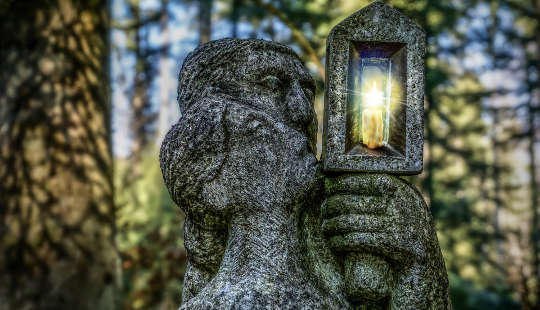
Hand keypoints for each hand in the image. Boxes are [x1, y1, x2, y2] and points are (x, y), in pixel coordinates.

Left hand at [322, 174, 449, 308]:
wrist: (426, 271)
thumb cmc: (407, 235)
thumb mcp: (405, 208)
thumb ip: (387, 194)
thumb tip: (349, 180)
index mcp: (403, 191)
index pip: (366, 179)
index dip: (343, 183)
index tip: (329, 188)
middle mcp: (402, 204)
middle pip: (354, 201)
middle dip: (332, 205)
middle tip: (323, 211)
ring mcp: (400, 224)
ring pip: (351, 221)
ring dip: (331, 225)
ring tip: (325, 227)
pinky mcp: (395, 245)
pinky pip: (358, 240)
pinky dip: (340, 241)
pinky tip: (333, 242)